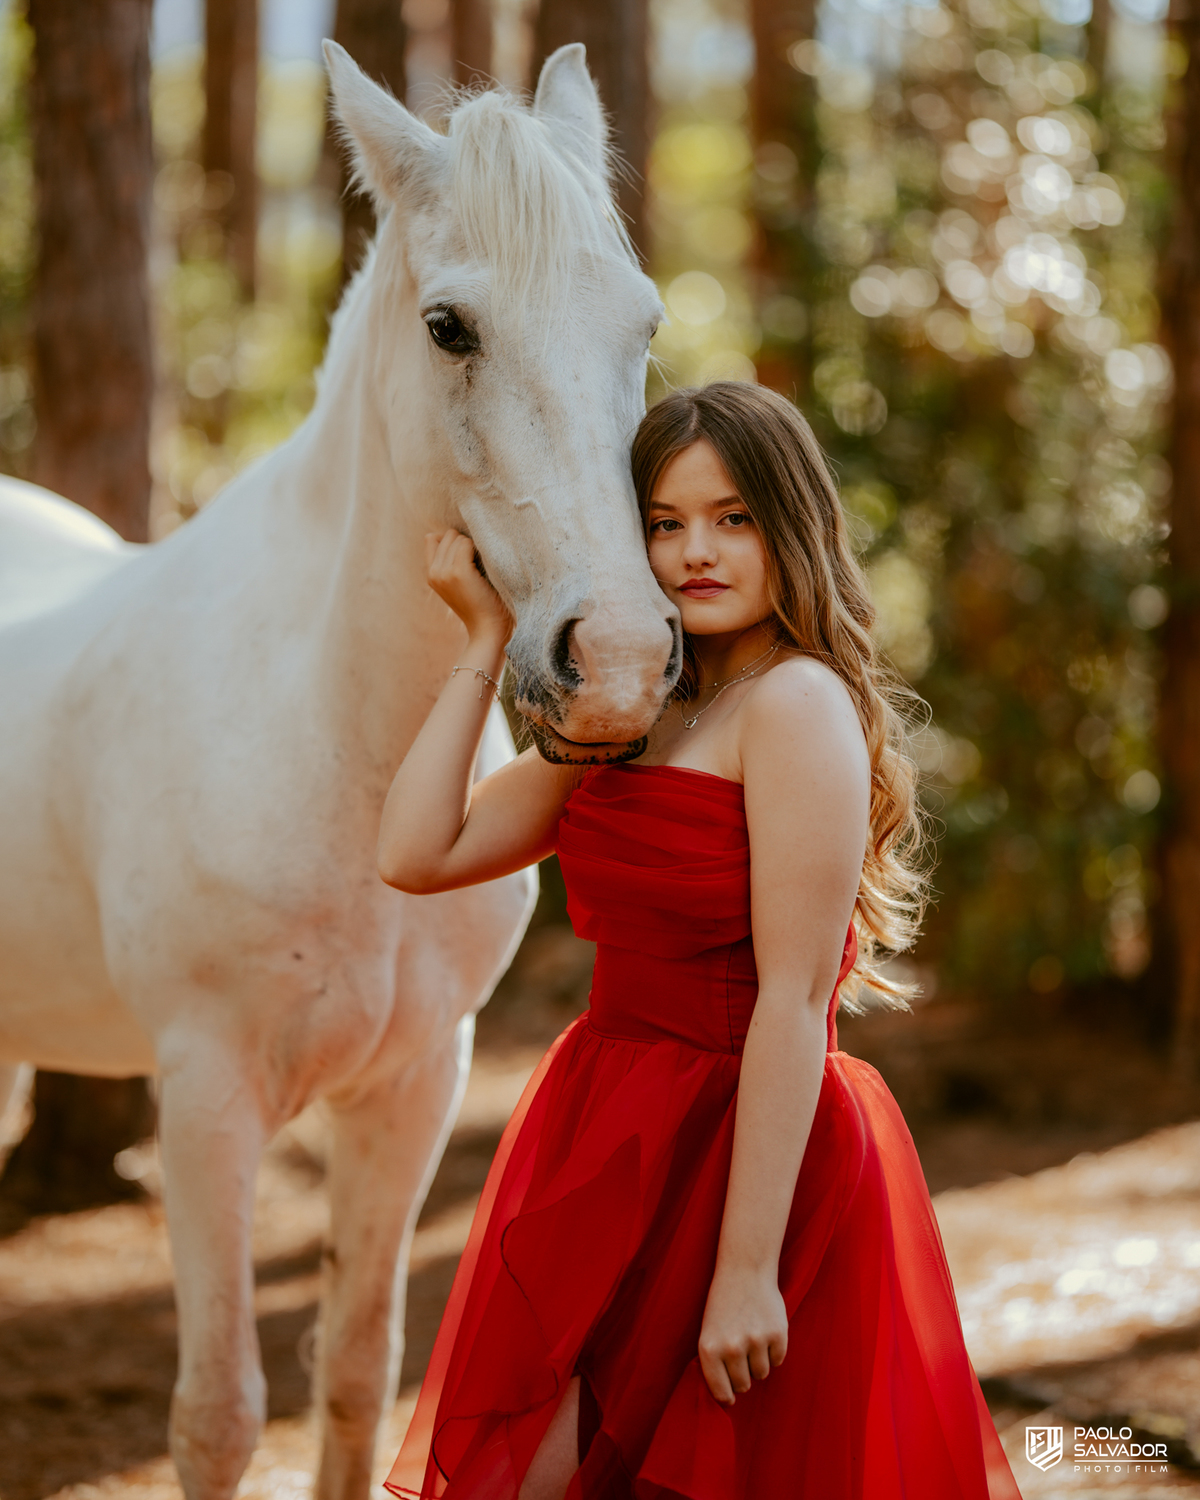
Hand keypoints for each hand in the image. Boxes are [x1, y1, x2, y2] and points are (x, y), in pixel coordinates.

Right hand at [425, 530, 512, 644]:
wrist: (488, 630)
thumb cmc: (481, 605)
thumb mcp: (459, 583)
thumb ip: (451, 562)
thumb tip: (456, 535)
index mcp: (431, 575)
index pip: (431, 538)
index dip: (451, 541)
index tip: (466, 555)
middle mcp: (433, 573)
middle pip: (447, 535)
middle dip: (464, 542)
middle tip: (478, 562)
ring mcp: (444, 572)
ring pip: (457, 538)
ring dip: (473, 546)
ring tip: (482, 566)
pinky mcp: (459, 572)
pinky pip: (467, 543)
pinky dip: (479, 548)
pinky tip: (486, 565)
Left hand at [697, 1264, 787, 1405]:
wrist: (744, 1270)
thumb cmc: (723, 1304)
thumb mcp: (709, 1332)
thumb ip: (715, 1364)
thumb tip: (728, 1399)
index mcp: (710, 1350)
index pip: (721, 1394)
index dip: (727, 1397)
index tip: (730, 1396)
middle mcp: (731, 1348)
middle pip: (743, 1386)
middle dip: (744, 1375)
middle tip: (741, 1352)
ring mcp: (755, 1341)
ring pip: (761, 1374)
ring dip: (759, 1361)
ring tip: (752, 1336)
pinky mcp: (777, 1334)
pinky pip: (778, 1360)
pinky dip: (774, 1350)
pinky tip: (765, 1329)